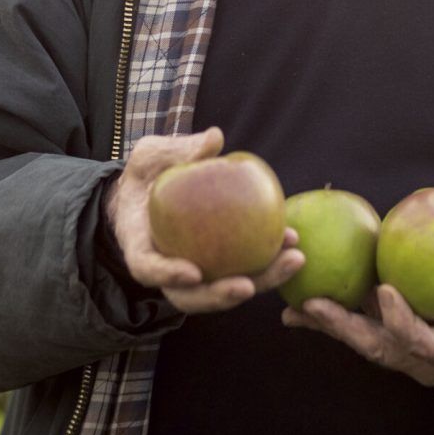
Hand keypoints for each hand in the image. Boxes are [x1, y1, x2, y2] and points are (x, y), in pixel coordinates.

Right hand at [104, 125, 302, 314]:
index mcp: (140, 244)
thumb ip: (177, 151)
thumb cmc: (148, 172)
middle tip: (249, 286)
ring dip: (261, 280)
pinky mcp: (221, 263)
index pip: (148, 268)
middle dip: (222, 296)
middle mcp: (167, 268)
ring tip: (292, 259)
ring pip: (225, 288)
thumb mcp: (152, 155)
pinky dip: (268, 259)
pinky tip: (293, 241)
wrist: (151, 188)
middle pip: (192, 295)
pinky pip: (243, 267)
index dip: (168, 275)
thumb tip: (215, 138)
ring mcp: (195, 270)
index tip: (194, 273)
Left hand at [282, 223, 433, 387]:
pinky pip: (363, 330)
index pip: (421, 343)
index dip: (401, 321)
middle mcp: (424, 363)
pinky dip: (333, 319)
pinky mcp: (398, 340)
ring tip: (292, 308)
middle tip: (311, 307)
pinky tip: (301, 303)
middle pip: (377, 348)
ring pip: (363, 341)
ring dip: (328, 325)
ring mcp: (408, 354)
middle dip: (343, 329)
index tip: (385, 291)